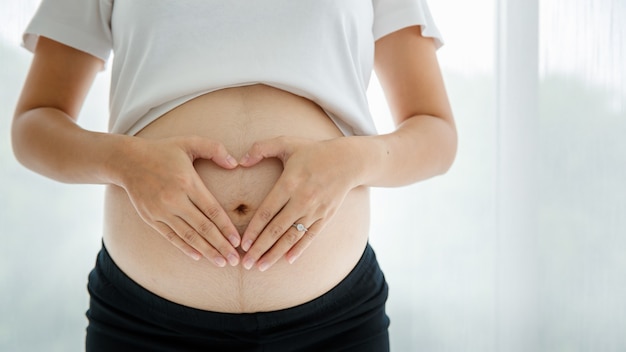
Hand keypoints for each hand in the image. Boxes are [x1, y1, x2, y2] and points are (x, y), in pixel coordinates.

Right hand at [118, 136, 240, 266]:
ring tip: (221, 262)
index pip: (211, 210)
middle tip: (235, 260)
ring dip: (206, 251)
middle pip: (203, 227)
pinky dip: (185, 248)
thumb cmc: (163, 151)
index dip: (226, 227)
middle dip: (221, 245)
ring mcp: (161, 211)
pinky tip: (198, 257)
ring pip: (188, 236)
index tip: (237, 241)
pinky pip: (171, 237)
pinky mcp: (150, 218)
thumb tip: (235, 163)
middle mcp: (174, 199)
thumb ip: (214, 149)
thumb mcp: (189, 142)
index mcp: (187, 182)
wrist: (127, 160)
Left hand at [238, 136, 360, 270]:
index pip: (267, 211)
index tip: (243, 244)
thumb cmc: (313, 151)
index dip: (254, 230)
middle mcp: (302, 200)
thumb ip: (261, 148)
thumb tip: (239, 161)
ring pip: (292, 237)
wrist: (348, 161)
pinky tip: (287, 260)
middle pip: (277, 229)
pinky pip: (310, 236)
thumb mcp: (286, 142)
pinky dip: (299, 249)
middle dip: (260, 248)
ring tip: (261, 267)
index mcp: (289, 183)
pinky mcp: (326, 217)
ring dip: (275, 253)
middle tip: (246, 264)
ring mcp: (315, 210)